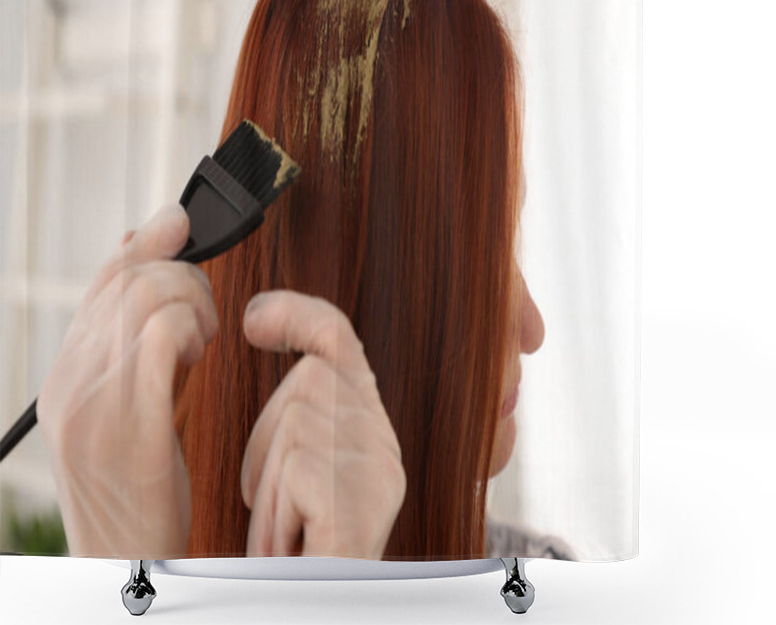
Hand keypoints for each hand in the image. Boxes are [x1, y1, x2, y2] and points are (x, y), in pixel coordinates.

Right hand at [36, 203, 218, 557]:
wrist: (126, 563)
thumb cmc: (140, 483)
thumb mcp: (127, 407)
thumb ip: (134, 344)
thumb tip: (148, 272)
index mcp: (65, 373)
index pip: (103, 283)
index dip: (145, 242)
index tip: (179, 219)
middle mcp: (69, 381)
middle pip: (131, 280)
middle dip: (185, 279)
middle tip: (206, 317)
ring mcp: (92, 402)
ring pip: (148, 297)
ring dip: (194, 304)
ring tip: (203, 342)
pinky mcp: (127, 425)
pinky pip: (162, 336)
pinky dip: (193, 330)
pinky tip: (200, 355)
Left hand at [240, 290, 405, 558]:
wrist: (306, 604)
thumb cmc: (291, 548)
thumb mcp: (292, 466)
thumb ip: (299, 403)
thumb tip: (261, 317)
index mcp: (371, 432)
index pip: (341, 340)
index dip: (300, 314)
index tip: (254, 318)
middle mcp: (385, 448)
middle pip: (311, 378)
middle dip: (269, 436)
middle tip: (275, 500)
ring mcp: (378, 478)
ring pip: (298, 420)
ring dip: (268, 479)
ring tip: (283, 528)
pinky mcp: (359, 509)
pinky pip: (298, 465)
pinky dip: (276, 506)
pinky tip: (289, 542)